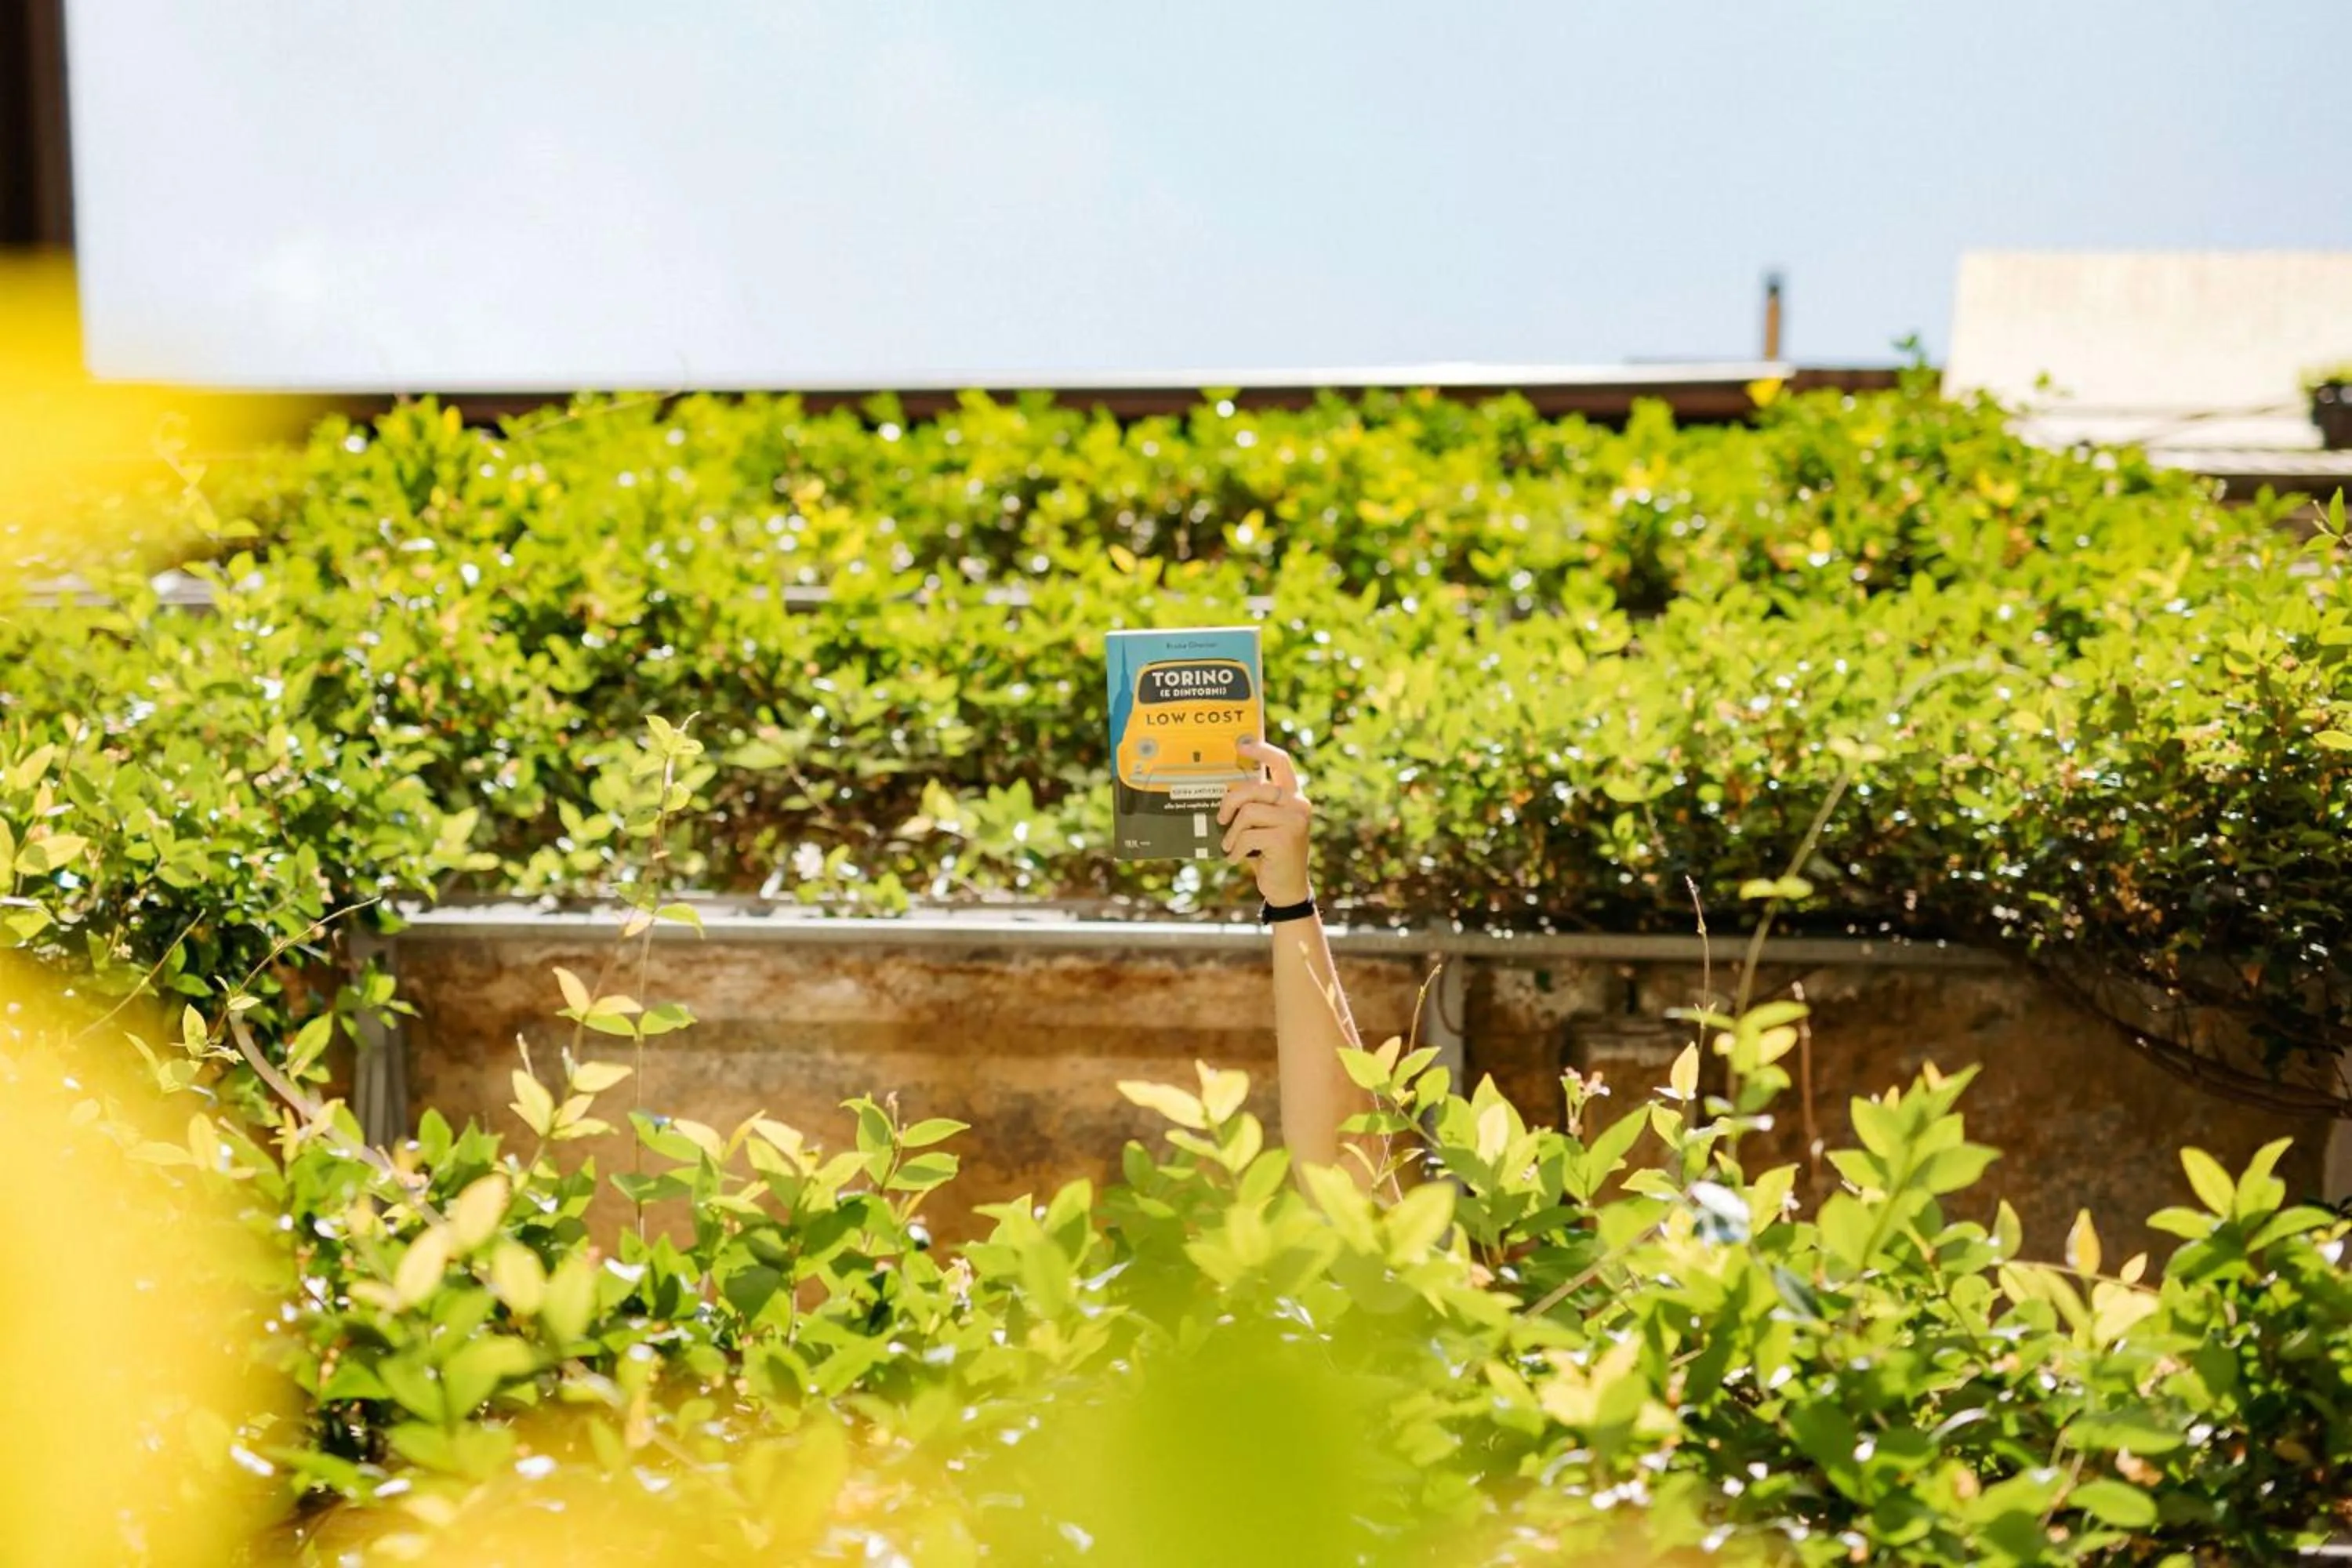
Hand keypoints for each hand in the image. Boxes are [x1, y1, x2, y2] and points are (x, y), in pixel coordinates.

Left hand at [1218, 738, 1312, 905]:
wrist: (1287, 888)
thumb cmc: (1269, 853)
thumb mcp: (1263, 825)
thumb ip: (1254, 806)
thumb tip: (1223, 791)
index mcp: (1293, 796)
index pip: (1281, 762)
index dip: (1261, 750)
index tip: (1241, 745)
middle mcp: (1297, 804)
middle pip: (1254, 787)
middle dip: (1230, 802)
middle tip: (1221, 819)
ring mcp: (1294, 820)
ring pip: (1248, 811)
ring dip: (1232, 832)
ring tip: (1229, 845)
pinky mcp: (1285, 838)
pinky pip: (1247, 835)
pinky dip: (1235, 849)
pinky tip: (1236, 859)